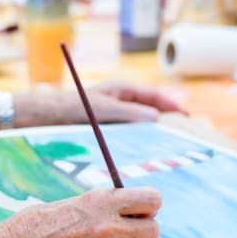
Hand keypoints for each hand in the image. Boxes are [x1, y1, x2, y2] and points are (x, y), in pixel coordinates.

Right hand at [0, 187, 161, 237]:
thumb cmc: (41, 223)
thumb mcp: (75, 202)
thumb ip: (104, 205)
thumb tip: (131, 207)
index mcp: (102, 201)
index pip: (152, 199)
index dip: (150, 205)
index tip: (145, 208)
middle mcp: (108, 226)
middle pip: (153, 230)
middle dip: (145, 229)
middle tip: (132, 230)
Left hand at [14, 79, 187, 126]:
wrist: (50, 116)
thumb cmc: (76, 109)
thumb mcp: (105, 110)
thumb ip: (131, 112)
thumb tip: (156, 116)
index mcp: (122, 89)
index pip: (153, 95)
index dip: (171, 104)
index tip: (186, 116)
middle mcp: (121, 98)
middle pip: (151, 106)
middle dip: (168, 116)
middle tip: (186, 128)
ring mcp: (115, 111)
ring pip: (142, 119)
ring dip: (156, 128)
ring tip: (173, 140)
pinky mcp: (109, 124)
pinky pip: (131, 129)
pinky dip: (143, 136)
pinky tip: (148, 149)